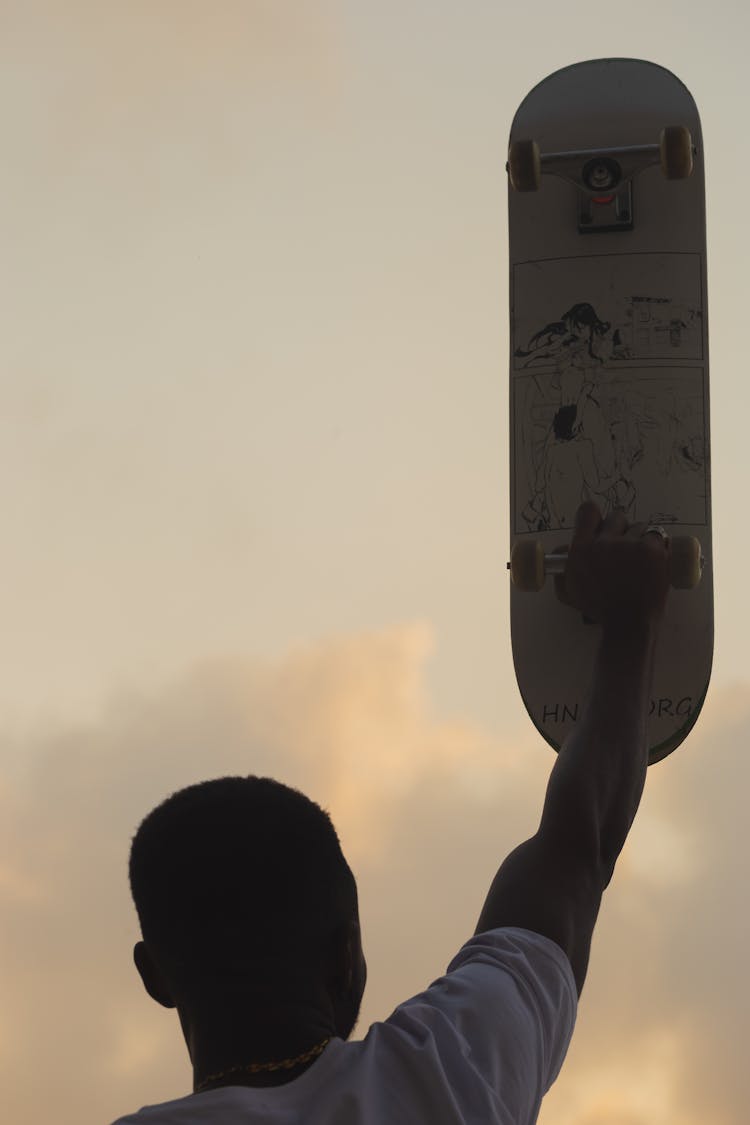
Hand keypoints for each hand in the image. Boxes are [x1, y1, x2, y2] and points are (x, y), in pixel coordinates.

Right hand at [555, 502, 670, 627]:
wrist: (629, 623)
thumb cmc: (599, 609)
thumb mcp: (570, 588)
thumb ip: (564, 565)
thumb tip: (564, 547)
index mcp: (582, 549)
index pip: (588, 511)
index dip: (595, 516)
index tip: (600, 524)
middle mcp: (604, 542)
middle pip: (616, 517)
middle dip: (621, 529)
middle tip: (624, 547)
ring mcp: (630, 545)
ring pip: (639, 526)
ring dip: (640, 538)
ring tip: (641, 558)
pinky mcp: (653, 549)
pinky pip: (657, 535)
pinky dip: (657, 544)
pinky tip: (654, 559)